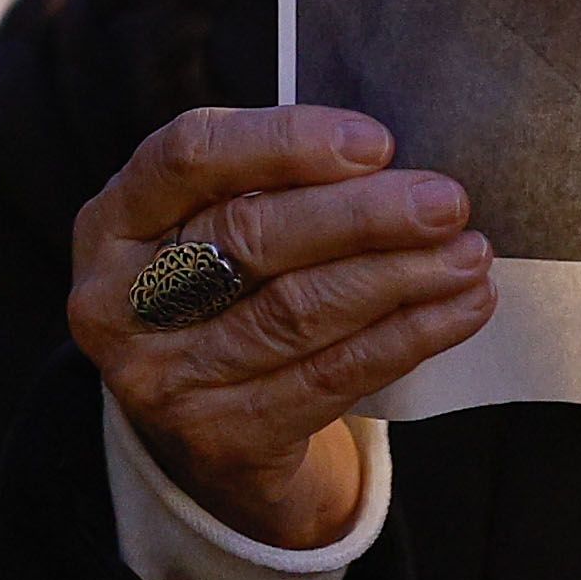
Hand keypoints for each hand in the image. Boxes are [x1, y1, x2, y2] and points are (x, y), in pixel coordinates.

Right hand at [68, 104, 488, 553]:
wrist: (201, 430)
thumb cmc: (222, 291)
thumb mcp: (208, 227)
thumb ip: (270, 185)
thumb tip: (390, 161)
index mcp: (111, 220)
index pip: (189, 156)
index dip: (284, 143)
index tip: (377, 141)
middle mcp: (117, 300)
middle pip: (249, 239)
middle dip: (362, 215)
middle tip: (447, 200)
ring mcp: (161, 378)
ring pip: (297, 312)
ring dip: (399, 278)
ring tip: (469, 253)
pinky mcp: (220, 438)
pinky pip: (329, 378)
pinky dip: (406, 337)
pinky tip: (459, 309)